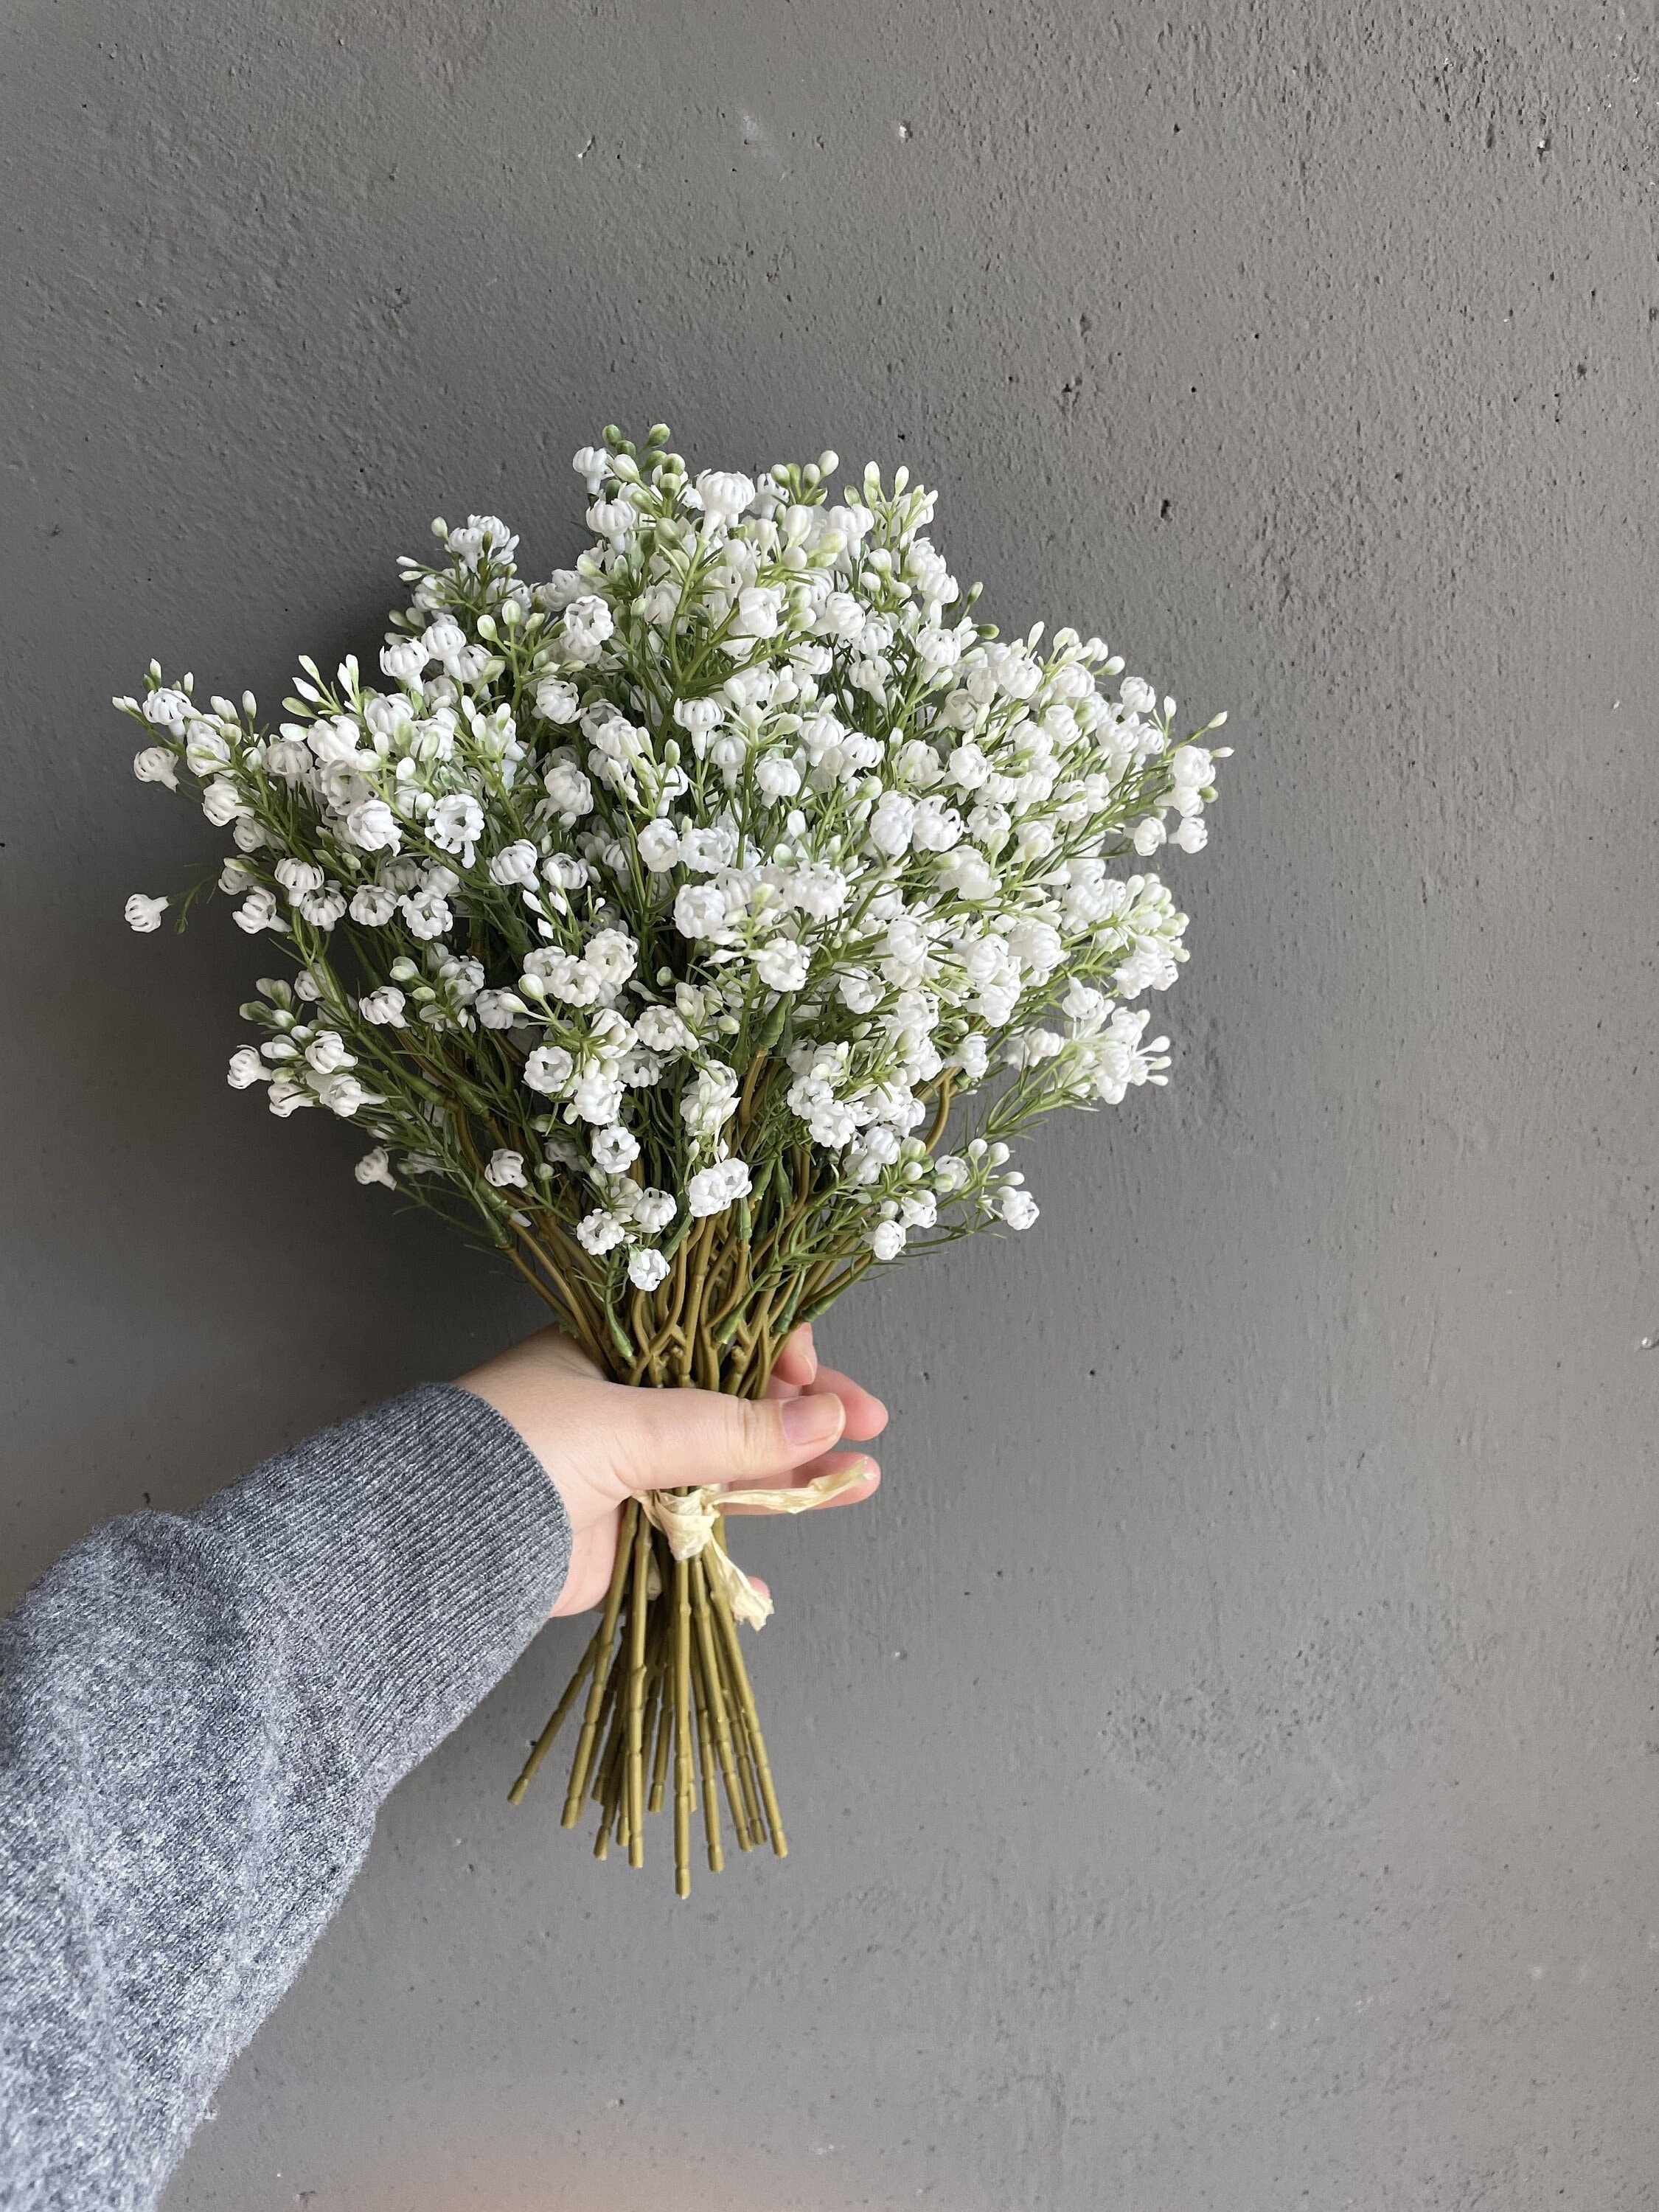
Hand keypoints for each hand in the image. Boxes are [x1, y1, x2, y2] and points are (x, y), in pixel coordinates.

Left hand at [457, 1324, 885, 1613]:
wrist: (439, 1544)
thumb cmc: (517, 1448)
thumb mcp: (629, 1423)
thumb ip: (727, 1427)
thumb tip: (824, 1416)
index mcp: (618, 1349)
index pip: (718, 1335)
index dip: (776, 1353)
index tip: (820, 1376)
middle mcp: (627, 1404)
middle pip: (736, 1403)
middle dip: (804, 1415)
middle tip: (868, 1427)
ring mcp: (629, 1472)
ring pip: (728, 1471)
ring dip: (792, 1478)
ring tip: (859, 1481)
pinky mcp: (624, 1539)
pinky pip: (695, 1543)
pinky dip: (733, 1560)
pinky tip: (768, 1575)